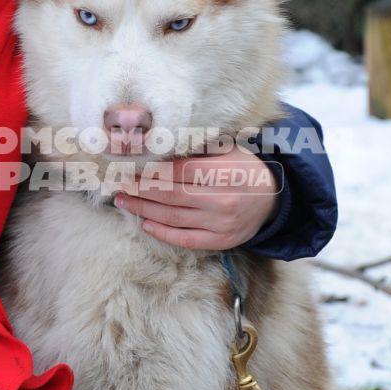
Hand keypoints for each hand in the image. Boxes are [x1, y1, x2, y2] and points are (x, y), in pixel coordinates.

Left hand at [113, 148, 278, 249]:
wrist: (273, 198)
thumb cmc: (243, 168)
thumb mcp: (226, 150)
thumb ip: (196, 150)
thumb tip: (156, 148)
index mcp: (222, 173)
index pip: (176, 172)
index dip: (149, 172)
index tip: (128, 169)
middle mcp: (221, 200)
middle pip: (169, 195)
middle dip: (139, 190)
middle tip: (118, 186)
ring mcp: (220, 224)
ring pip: (172, 218)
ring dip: (143, 210)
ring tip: (124, 202)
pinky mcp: (221, 241)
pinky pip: (184, 239)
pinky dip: (162, 232)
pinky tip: (145, 223)